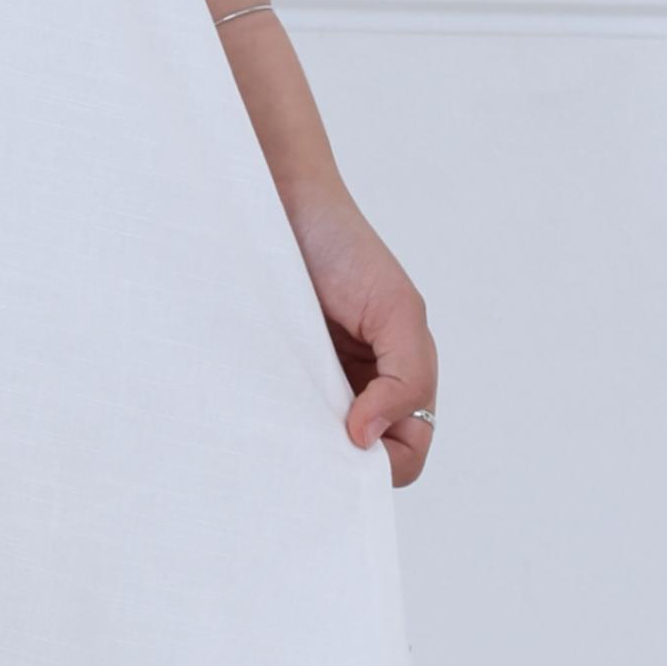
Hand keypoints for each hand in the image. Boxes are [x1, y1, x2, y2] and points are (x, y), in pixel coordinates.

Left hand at [288, 184, 440, 491]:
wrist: (280, 203)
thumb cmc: (345, 248)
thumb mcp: (397, 309)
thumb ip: (406, 376)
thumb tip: (366, 435)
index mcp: (400, 376)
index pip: (407, 450)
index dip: (387, 461)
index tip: (351, 441)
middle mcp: (359, 387)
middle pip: (361, 459)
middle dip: (342, 463)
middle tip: (309, 444)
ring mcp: (313, 384)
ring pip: (317, 447)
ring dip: (303, 447)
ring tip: (282, 426)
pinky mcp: (270, 374)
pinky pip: (276, 418)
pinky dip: (270, 423)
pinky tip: (258, 410)